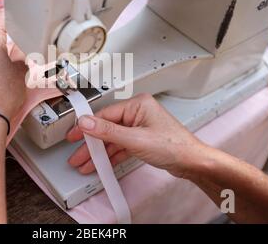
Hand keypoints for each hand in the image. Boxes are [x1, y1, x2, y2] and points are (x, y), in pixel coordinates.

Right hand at [66, 93, 209, 177]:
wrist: (193, 162)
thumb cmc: (174, 146)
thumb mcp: (135, 139)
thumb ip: (108, 131)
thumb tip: (87, 122)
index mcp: (137, 104)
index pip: (105, 115)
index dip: (87, 127)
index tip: (74, 135)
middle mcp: (137, 113)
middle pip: (107, 128)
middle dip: (92, 144)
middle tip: (77, 154)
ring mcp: (139, 126)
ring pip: (112, 139)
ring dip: (100, 152)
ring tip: (85, 163)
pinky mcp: (141, 138)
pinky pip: (121, 145)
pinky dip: (111, 155)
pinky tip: (101, 163)